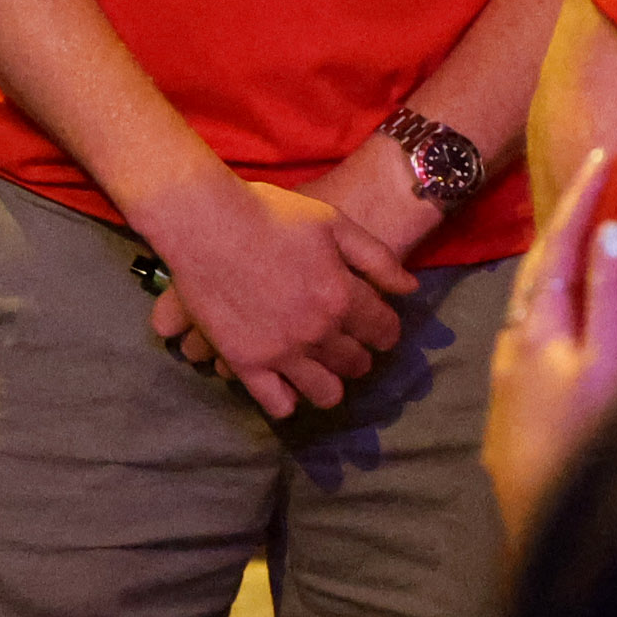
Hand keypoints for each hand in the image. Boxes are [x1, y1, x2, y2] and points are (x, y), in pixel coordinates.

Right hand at [132, 164, 411, 420]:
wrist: (205, 222)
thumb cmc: (270, 214)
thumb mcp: (333, 222)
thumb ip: (376, 258)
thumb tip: (410, 290)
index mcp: (342, 296)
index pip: (383, 330)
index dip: (385, 330)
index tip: (377, 328)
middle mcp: (318, 331)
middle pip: (356, 363)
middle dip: (359, 356)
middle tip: (346, 346)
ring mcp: (281, 351)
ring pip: (325, 392)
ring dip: (330, 383)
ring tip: (319, 369)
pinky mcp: (246, 362)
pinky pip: (277, 403)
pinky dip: (287, 400)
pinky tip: (285, 385)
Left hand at [483, 151, 616, 542]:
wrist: (543, 520)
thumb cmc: (581, 442)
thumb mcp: (605, 365)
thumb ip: (608, 298)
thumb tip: (612, 231)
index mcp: (536, 328)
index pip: (559, 248)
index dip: (580, 201)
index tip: (600, 155)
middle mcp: (515, 346)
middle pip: (537, 271)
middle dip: (564, 226)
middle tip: (591, 185)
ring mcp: (511, 379)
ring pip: (531, 305)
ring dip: (555, 267)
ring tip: (579, 241)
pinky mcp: (515, 408)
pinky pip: (533, 335)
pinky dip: (552, 308)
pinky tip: (563, 321)